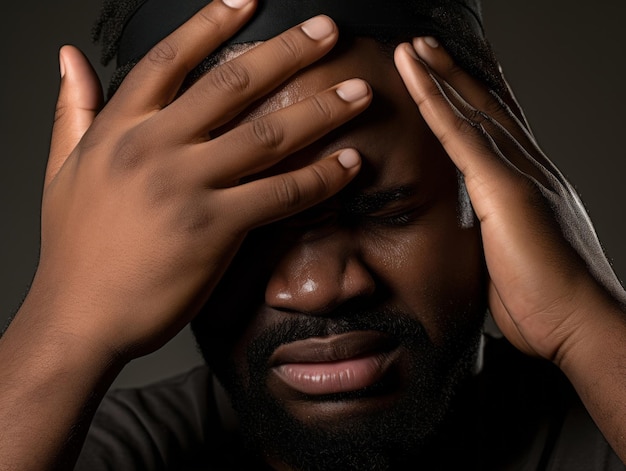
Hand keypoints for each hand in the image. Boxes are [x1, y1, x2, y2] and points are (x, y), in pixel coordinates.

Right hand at [26, 0, 370, 361]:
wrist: (80, 315)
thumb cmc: (75, 248)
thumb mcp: (62, 168)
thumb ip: (73, 109)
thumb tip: (68, 56)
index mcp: (119, 127)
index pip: (172, 57)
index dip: (213, 20)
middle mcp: (154, 147)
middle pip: (233, 83)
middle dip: (288, 51)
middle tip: (329, 30)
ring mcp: (186, 187)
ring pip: (267, 135)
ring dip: (320, 110)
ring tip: (358, 92)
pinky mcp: (214, 229)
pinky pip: (279, 194)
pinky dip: (320, 177)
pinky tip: (349, 164)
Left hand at [394, 37, 624, 362]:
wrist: (581, 324)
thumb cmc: (547, 303)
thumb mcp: (511, 261)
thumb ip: (494, 238)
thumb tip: (477, 241)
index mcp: (530, 185)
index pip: (499, 130)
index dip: (475, 98)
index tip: (452, 73)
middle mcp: (529, 169)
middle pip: (486, 109)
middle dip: (454, 74)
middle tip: (426, 47)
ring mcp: (520, 174)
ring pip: (472, 112)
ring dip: (440, 76)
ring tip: (413, 48)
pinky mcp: (506, 189)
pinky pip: (462, 136)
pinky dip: (436, 102)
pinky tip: (416, 75)